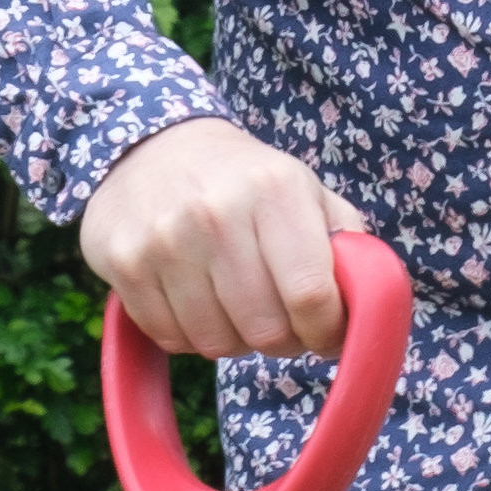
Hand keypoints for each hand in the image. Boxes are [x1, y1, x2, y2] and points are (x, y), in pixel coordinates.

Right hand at [77, 114, 369, 357]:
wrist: (150, 147)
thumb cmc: (246, 183)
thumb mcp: (306, 192)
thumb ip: (347, 246)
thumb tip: (366, 310)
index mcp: (275, 191)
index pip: (312, 296)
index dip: (326, 331)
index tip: (325, 331)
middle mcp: (217, 213)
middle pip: (265, 330)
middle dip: (283, 339)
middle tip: (281, 322)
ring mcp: (164, 241)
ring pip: (217, 343)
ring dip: (235, 339)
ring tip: (236, 306)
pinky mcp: (124, 264)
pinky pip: (172, 339)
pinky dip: (191, 334)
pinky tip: (196, 300)